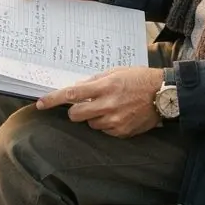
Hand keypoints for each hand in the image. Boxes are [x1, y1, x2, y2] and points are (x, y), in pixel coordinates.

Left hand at [37, 67, 163, 136]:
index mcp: (105, 86)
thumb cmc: (140, 79)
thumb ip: (95, 80)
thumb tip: (77, 89)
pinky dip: (107, 124)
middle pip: (76, 115)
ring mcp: (115, 121)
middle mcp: (107, 105)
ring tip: (112, 107)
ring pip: (90, 124)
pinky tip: (120, 115)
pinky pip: (104, 131)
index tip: (40, 104)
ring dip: (94, 117)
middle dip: (76, 111)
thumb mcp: (116, 72)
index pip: (71, 94)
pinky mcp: (122, 132)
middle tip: (85, 105)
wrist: (164, 94)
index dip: (52, 100)